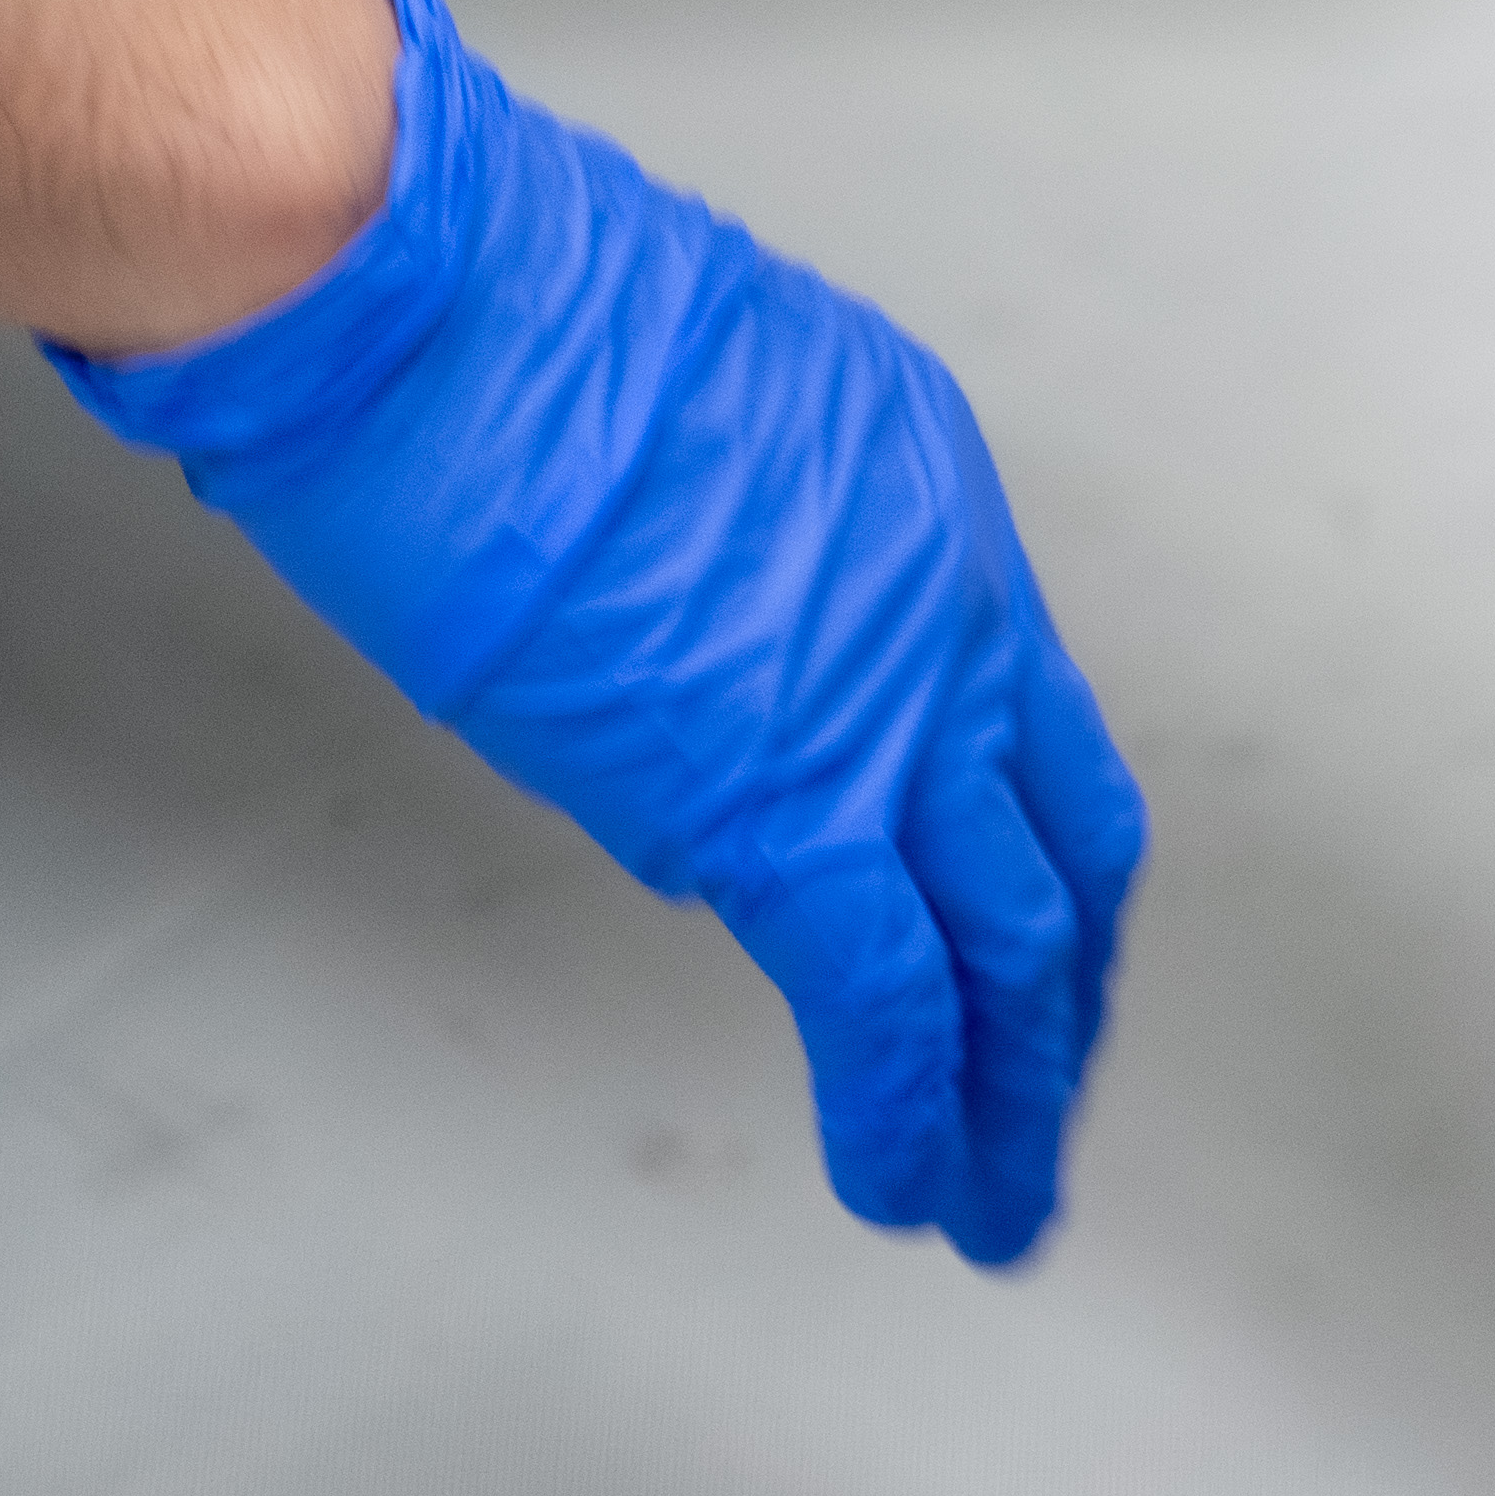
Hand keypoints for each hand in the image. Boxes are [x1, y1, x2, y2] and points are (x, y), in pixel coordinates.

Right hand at [58, 0, 1145, 1266]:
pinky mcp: (788, 810)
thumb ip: (724, 561)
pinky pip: (891, 999)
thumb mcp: (677, 419)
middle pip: (1062, 852)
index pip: (1029, 727)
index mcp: (925, 509)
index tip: (1034, 945)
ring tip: (994, 1200)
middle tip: (1046, 1107)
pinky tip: (905, 1187)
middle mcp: (949, 618)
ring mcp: (884, 720)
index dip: (1044, 857)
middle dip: (1063, 1002)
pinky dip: (910, 1111)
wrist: (431, 295)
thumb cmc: (487, 311)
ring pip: (1013, 949)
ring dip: (1006, 1094)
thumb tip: (698, 690)